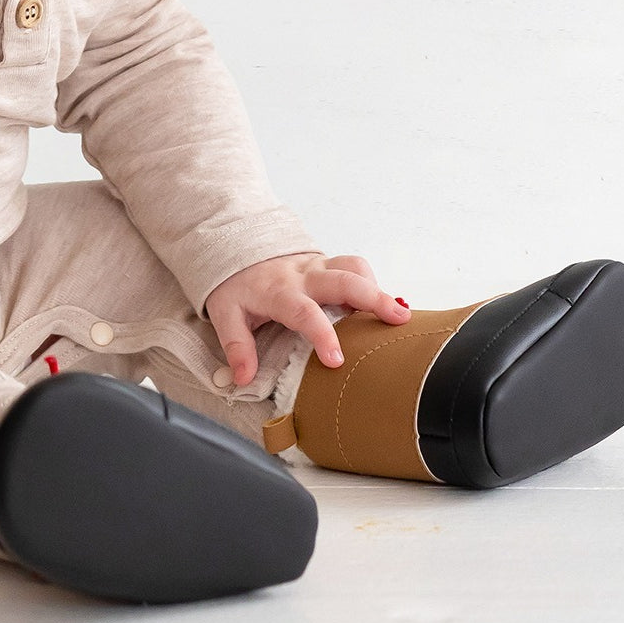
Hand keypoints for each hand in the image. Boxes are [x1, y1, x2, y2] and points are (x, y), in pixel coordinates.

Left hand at [205, 252, 409, 387]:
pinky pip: (354, 266)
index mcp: (278, 291)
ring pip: (353, 266)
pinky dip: (371, 283)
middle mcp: (302, 275)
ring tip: (397, 315)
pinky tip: (380, 306)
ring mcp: (317, 266)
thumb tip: (243, 378)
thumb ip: (236, 345)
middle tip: (398, 320)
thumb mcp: (225, 313)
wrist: (234, 244)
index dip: (322, 335)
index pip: (303, 311)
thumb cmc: (235, 284)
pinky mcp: (326, 263)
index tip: (337, 360)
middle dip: (373, 298)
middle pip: (343, 280)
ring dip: (376, 287)